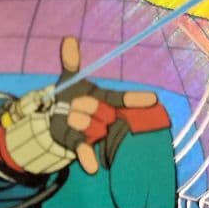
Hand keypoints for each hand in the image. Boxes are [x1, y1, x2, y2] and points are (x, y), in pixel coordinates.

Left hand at [53, 36, 159, 174]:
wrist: (55, 120)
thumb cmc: (70, 98)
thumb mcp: (69, 80)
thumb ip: (71, 62)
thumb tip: (68, 39)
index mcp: (104, 99)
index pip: (121, 98)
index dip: (136, 99)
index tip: (154, 99)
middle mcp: (104, 117)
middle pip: (96, 109)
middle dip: (83, 104)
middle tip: (74, 104)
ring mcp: (94, 132)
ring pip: (87, 125)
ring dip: (74, 120)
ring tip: (68, 117)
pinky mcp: (79, 145)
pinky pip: (84, 150)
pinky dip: (88, 158)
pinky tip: (93, 168)